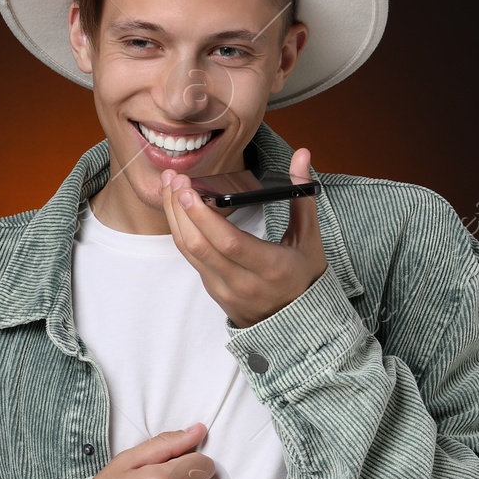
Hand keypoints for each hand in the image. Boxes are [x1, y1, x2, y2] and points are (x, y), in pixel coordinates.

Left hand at [160, 146, 328, 327]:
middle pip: (199, 245)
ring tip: (169, 187)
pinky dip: (181, 231)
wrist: (296, 324)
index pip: (228, 242)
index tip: (188, 189)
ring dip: (174, 217)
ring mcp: (224, 289)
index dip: (203, 216)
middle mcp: (243, 282)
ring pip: (189, 252)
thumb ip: (302, 195)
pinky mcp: (213, 291)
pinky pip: (191, 259)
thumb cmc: (304, 276)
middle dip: (180, 209)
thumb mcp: (309, 238)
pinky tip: (177, 209)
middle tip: (173, 178)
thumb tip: (303, 154)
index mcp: (270, 268)